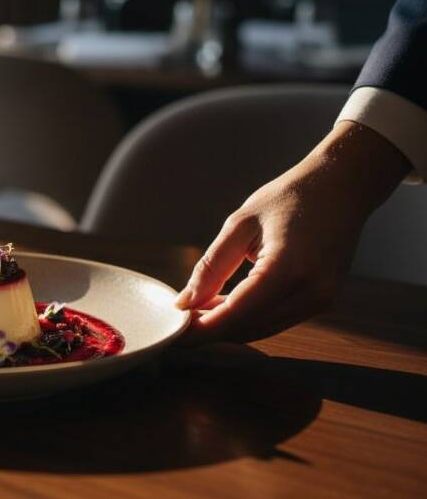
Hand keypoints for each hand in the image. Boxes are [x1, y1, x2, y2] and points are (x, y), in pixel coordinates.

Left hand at [175, 122, 410, 343]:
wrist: (342, 186)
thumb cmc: (290, 197)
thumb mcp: (240, 224)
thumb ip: (211, 267)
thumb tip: (185, 302)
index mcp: (289, 269)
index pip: (236, 314)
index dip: (202, 328)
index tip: (174, 331)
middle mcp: (311, 293)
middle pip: (249, 328)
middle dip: (211, 330)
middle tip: (178, 320)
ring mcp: (321, 300)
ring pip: (262, 329)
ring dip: (228, 326)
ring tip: (197, 310)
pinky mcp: (323, 301)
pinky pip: (277, 320)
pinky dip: (248, 318)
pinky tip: (224, 305)